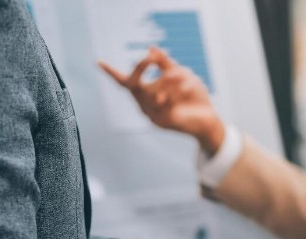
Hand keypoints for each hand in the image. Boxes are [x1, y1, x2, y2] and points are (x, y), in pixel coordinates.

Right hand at [99, 47, 225, 155]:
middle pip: (133, 84)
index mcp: (145, 94)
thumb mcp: (180, 75)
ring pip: (153, 90)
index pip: (124, 82)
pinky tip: (188, 88)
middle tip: (152, 58)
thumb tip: (152, 49)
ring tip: (185, 77)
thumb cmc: (192, 97)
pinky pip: (166, 101)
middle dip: (140, 68)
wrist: (207, 118)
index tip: (98, 61)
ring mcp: (153, 116)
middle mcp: (144, 106)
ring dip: (170, 80)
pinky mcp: (164, 122)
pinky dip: (178, 91)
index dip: (111, 73)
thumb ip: (166, 64)